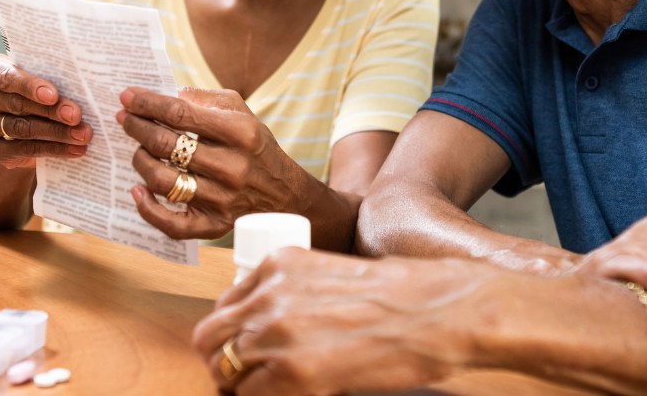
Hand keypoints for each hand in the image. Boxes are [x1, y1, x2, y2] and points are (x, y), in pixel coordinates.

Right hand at [0, 53, 90, 168]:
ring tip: (82, 135)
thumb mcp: (35, 78)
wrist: (15, 125)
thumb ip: (48, 79)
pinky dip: (53, 150)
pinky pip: (23, 150)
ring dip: (57, 133)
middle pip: (17, 104)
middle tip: (76, 116)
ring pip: (22, 129)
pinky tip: (74, 149)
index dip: (30, 86)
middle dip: (51, 111)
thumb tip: (81, 91)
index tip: (53, 95)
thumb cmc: (31, 90)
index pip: (6, 76)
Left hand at [119, 87, 312, 239]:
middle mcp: (232, 166)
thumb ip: (206, 99)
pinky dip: (148, 208)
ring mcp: (222, 199)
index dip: (147, 104)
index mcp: (240, 132)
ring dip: (140, 161)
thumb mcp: (242, 112)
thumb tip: (167, 95)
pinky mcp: (214, 225)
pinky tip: (137, 191)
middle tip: (124, 119)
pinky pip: (172, 224)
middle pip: (166, 145)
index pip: (180, 114)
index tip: (127, 96)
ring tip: (137, 150)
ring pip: (163, 180)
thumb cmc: (255, 147)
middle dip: (137, 127)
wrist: (284, 194)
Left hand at [192, 248, 486, 394]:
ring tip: (274, 388)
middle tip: (246, 376)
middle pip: (210, 337)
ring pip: (224, 370)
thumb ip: (295, 293)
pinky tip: (294, 395)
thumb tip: (272, 328)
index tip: (246, 346)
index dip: (233, 331)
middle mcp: (269, 294)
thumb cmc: (401, 294)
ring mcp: (277, 332)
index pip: (224, 304)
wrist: (436, 311)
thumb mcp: (332, 275)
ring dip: (243, 384)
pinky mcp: (294, 372)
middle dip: (223, 359)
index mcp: (278, 263)